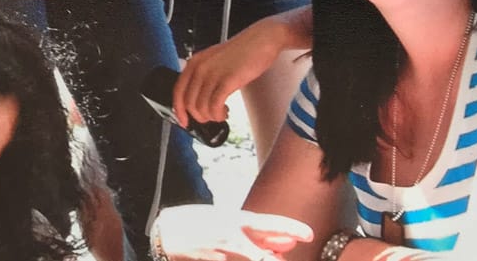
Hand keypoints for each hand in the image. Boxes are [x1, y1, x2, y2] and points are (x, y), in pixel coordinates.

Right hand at [152, 205, 310, 260]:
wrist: (168, 233)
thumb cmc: (198, 223)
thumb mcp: (226, 220)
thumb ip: (254, 234)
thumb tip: (282, 245)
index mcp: (236, 221)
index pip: (270, 224)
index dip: (292, 229)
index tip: (308, 235)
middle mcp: (233, 237)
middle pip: (266, 250)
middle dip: (278, 254)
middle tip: (289, 250)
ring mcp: (225, 254)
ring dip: (265, 259)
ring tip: (264, 257)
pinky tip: (249, 259)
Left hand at [172, 18, 290, 126]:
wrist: (261, 40)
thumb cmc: (240, 52)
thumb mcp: (214, 60)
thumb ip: (203, 75)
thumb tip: (198, 99)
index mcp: (194, 62)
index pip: (178, 91)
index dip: (179, 110)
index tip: (184, 121)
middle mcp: (200, 67)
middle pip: (189, 103)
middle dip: (199, 116)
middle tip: (210, 117)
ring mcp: (213, 73)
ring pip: (202, 107)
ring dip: (211, 117)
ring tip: (221, 114)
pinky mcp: (227, 80)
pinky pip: (215, 105)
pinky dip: (218, 114)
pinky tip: (225, 112)